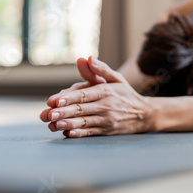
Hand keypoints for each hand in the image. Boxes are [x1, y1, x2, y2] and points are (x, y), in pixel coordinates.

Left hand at [40, 57, 154, 136]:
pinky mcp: (107, 131)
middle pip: (82, 109)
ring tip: (54, 125)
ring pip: (84, 122)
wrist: (144, 114)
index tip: (55, 100)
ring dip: (68, 124)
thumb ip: (100, 69)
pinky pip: (91, 132)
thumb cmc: (126, 94)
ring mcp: (107, 120)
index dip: (69, 98)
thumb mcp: (116, 78)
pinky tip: (68, 134)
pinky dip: (79, 134)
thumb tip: (87, 58)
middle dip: (64, 112)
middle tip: (48, 114)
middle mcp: (106, 106)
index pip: (84, 94)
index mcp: (106, 91)